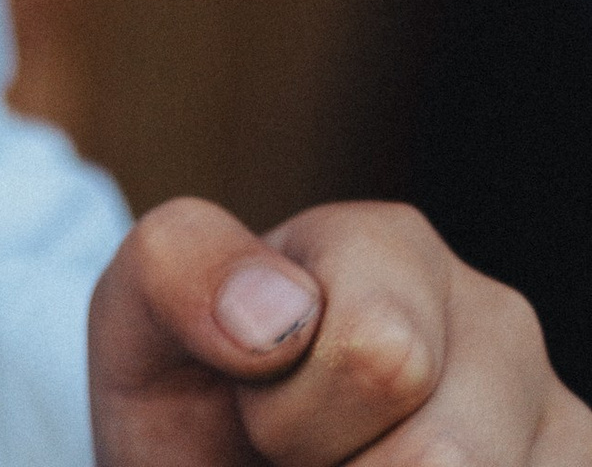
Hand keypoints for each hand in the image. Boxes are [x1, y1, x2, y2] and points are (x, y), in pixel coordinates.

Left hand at [93, 195, 590, 463]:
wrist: (213, 464)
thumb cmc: (194, 400)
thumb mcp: (142, 323)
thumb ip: (179, 271)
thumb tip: (280, 315)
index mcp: (392, 249)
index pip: (378, 356)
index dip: (288, 419)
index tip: (255, 408)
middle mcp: (498, 323)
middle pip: (442, 456)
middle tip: (303, 462)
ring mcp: (554, 420)